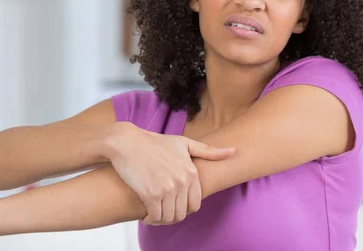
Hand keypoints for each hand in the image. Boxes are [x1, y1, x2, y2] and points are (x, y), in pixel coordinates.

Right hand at [108, 122, 234, 225]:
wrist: (127, 142)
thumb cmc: (154, 143)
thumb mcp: (183, 143)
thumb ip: (208, 151)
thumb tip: (235, 151)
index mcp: (192, 171)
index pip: (195, 204)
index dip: (184, 208)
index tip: (172, 204)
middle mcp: (182, 181)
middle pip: (182, 213)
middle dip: (172, 216)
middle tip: (161, 211)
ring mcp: (168, 188)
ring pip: (169, 218)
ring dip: (161, 220)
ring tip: (153, 213)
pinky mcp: (151, 194)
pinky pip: (156, 217)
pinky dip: (151, 219)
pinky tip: (145, 213)